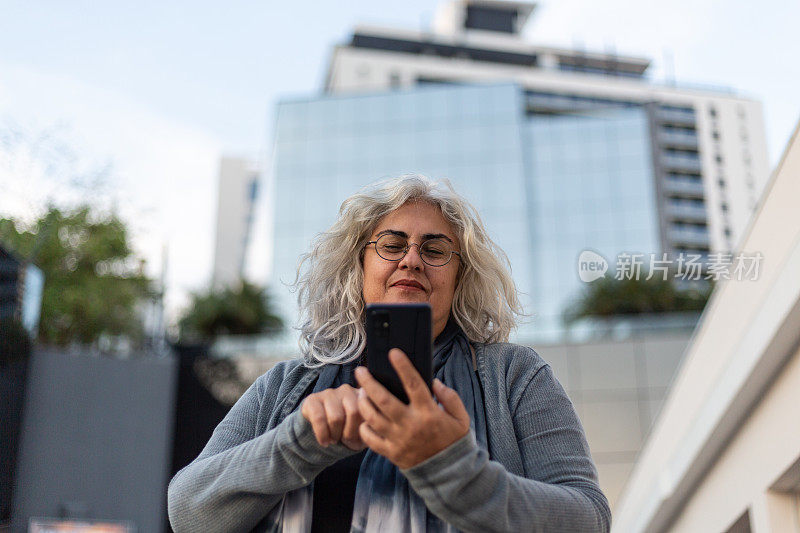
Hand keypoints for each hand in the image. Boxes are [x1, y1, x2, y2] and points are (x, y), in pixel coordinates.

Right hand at [301, 384, 365, 450]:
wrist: (323, 431)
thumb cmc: (347, 430)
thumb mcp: (362, 430)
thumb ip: (371, 428)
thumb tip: (371, 431)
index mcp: (363, 395)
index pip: (369, 411)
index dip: (364, 430)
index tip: (359, 440)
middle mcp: (347, 390)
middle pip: (354, 412)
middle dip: (350, 433)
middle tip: (346, 442)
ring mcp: (329, 393)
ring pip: (336, 417)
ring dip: (336, 435)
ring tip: (335, 440)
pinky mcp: (312, 399)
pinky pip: (319, 419)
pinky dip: (322, 435)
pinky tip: (324, 442)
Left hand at [354, 348, 469, 468]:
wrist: (450, 473)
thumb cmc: (454, 441)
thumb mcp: (461, 418)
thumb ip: (450, 397)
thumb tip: (434, 382)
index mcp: (428, 412)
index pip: (413, 384)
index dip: (403, 366)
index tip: (393, 353)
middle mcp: (410, 424)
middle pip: (383, 399)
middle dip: (369, 382)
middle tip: (360, 371)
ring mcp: (398, 439)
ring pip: (372, 417)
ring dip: (363, 402)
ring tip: (360, 392)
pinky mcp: (391, 453)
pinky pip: (370, 439)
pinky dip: (364, 427)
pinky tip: (364, 418)